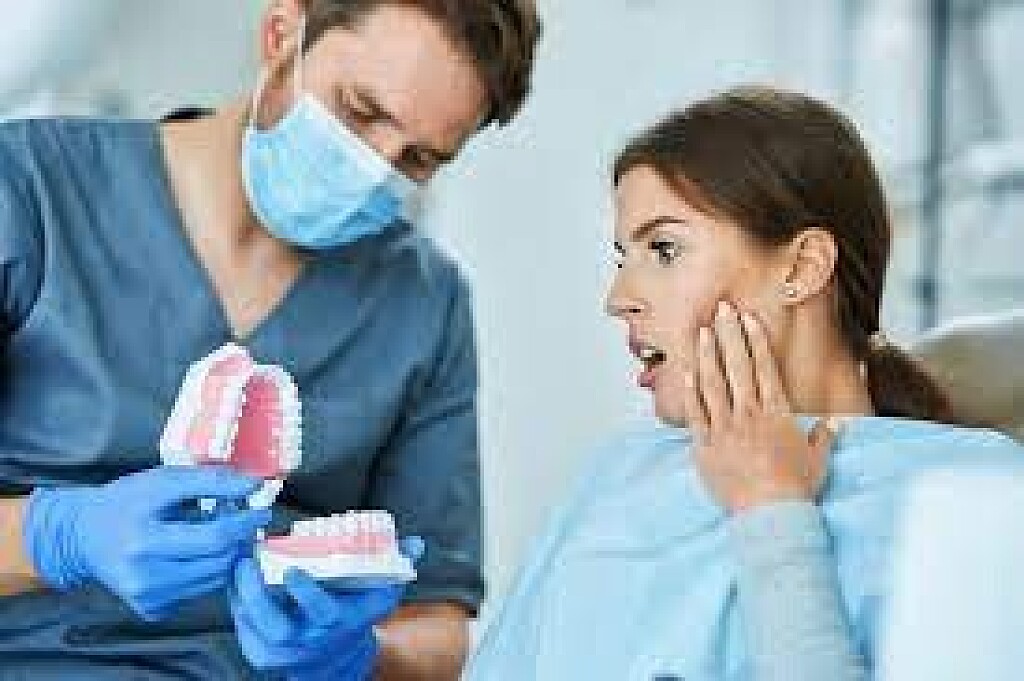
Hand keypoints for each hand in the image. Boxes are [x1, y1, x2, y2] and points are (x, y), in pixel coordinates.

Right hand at [24, 466, 270, 620]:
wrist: (85, 537)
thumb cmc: (127, 502)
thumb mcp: (163, 480)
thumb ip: (209, 481)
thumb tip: (253, 484)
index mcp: (144, 539)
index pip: (214, 536)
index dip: (245, 522)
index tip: (262, 509)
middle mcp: (144, 574)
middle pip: (219, 560)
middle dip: (241, 538)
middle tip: (248, 520)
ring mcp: (148, 597)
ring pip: (215, 577)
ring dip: (229, 554)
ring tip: (223, 533)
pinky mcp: (152, 609)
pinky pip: (200, 590)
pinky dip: (209, 570)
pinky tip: (200, 552)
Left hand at [230, 536, 424, 680]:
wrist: (337, 657)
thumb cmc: (355, 614)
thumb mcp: (380, 592)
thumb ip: (396, 564)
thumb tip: (415, 544)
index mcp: (339, 622)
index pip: (322, 613)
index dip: (306, 593)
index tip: (293, 569)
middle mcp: (310, 641)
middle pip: (277, 624)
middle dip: (258, 592)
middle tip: (248, 561)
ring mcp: (284, 652)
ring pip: (255, 627)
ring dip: (241, 595)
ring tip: (238, 564)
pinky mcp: (262, 655)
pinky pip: (243, 630)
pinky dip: (235, 606)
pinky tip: (234, 583)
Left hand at [680, 301, 837, 512]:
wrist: (770, 514)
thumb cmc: (795, 488)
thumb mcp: (818, 459)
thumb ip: (825, 436)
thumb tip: (839, 421)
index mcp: (776, 413)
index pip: (764, 367)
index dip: (755, 340)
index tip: (748, 319)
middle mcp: (748, 414)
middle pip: (737, 366)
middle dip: (730, 334)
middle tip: (722, 309)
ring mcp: (724, 428)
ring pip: (713, 383)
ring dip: (708, 354)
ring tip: (703, 331)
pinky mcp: (705, 445)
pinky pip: (695, 412)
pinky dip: (690, 390)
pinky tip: (686, 370)